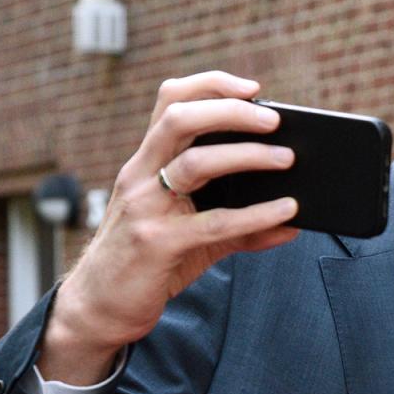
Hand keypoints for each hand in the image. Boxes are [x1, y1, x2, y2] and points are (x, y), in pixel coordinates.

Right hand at [40, 71, 299, 383]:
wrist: (99, 308)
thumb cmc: (148, 264)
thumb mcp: (195, 238)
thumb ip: (241, 227)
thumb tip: (293, 223)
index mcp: (146, 163)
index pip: (170, 102)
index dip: (210, 86)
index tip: (253, 88)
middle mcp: (140, 176)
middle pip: (179, 118)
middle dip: (230, 111)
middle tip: (275, 120)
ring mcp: (145, 207)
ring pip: (194, 162)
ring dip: (247, 154)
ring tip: (286, 158)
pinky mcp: (156, 243)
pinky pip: (214, 222)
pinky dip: (256, 215)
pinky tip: (286, 213)